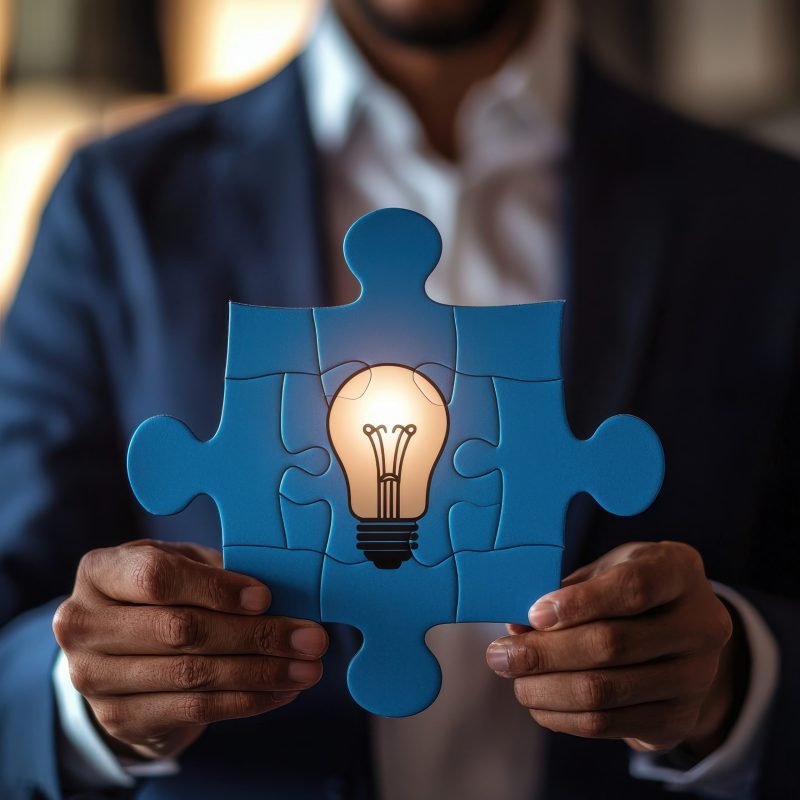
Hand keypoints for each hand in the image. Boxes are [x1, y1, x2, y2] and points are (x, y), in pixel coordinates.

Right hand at [53, 539, 327, 759]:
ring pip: (193, 674)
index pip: (156, 577)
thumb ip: (217, 570)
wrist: (119, 656)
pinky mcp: (119, 718)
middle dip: (256, 635)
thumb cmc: (162, 593)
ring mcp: (94, 677)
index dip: (215, 588)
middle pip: (181, 630)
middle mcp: (85, 624)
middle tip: (311, 638)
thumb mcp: (181, 565)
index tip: (265, 597)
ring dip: (262, 672)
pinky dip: (248, 700)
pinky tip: (283, 690)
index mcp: (100, 572)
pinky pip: (195, 709)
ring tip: (308, 668)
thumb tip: (284, 585)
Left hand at [487, 541, 736, 752]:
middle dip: (545, 653)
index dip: (580, 602)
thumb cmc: (630, 589)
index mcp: (679, 571)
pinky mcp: (680, 718)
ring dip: (547, 689)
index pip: (634, 587)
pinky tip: (538, 702)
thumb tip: (518, 625)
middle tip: (500, 654)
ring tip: (513, 679)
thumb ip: (567, 591)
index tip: (534, 613)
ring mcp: (697, 677)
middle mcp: (702, 625)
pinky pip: (609, 724)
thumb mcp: (606, 570)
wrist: (683, 635)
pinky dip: (563, 716)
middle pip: (613, 644)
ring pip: (606, 691)